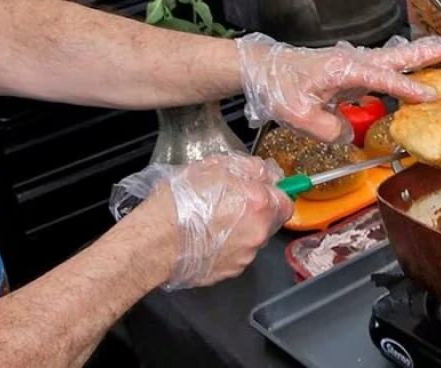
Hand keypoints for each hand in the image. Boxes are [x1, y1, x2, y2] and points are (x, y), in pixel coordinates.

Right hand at [109, 153, 293, 288]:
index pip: (285, 201)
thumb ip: (245, 167)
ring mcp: (245, 256)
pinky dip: (226, 247)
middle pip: (269, 221)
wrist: (155, 241)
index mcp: (258, 203)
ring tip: (211, 222)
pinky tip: (206, 239)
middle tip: (230, 203)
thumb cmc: (179, 202)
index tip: (259, 191)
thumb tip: (261, 171)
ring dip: (240, 229)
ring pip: (251, 238)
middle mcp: (258, 232)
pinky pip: (235, 255)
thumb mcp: (211, 168)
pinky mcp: (230, 272)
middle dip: (254, 211)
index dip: (272, 194)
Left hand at [237, 33, 440, 141]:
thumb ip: (327, 128)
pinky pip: (377, 73)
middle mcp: (348, 63)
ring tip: (439, 52)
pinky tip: (408, 75)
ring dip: (412, 58)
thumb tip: (348, 134)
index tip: (429, 96)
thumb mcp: (297, 115)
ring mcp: (348, 66)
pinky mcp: (347, 73)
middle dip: (419, 54)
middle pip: (390, 58)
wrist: (262, 70)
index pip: (379, 78)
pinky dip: (396, 71)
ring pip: (386, 62)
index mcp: (340, 69)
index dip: (405, 87)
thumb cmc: (277, 86)